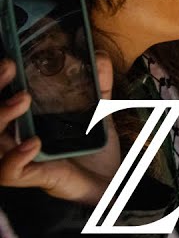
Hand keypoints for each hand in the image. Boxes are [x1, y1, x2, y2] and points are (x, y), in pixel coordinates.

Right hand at [0, 55, 122, 205]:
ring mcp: (18, 159)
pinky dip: (15, 156)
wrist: (109, 182)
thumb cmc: (91, 148)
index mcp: (22, 120)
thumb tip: (101, 56)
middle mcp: (13, 138)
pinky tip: (32, 142)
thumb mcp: (96, 112)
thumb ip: (97, 86)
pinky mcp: (31, 178)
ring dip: (0, 116)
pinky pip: (7, 172)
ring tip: (23, 99)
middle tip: (9, 68)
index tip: (10, 60)